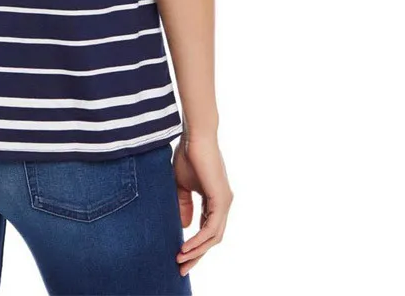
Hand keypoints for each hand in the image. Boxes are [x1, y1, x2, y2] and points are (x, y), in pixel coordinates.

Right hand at [172, 130, 232, 277]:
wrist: (195, 136)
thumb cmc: (188, 155)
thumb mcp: (181, 185)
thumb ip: (184, 204)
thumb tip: (185, 226)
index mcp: (214, 200)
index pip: (206, 229)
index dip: (194, 244)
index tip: (179, 256)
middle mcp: (223, 204)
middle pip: (212, 238)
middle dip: (197, 254)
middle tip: (181, 268)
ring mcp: (225, 202)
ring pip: (213, 236)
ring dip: (197, 251)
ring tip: (180, 260)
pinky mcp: (222, 199)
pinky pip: (211, 227)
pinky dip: (199, 240)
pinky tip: (186, 246)